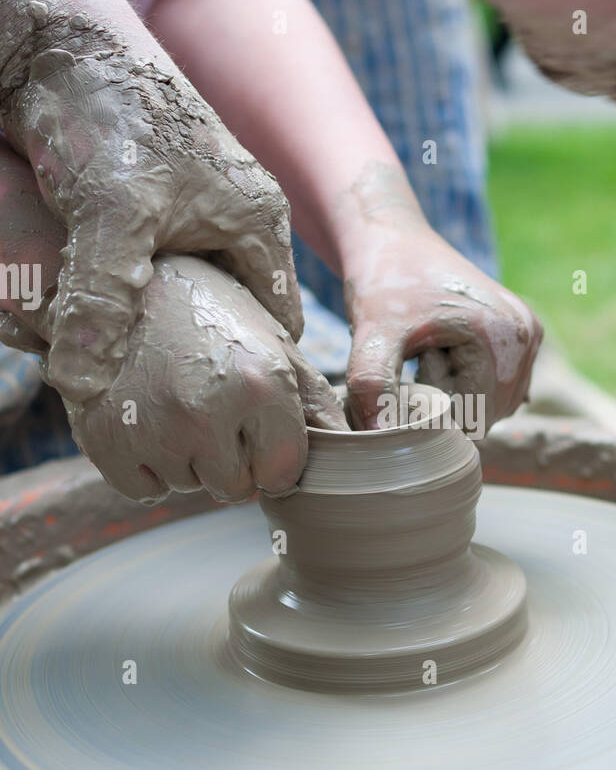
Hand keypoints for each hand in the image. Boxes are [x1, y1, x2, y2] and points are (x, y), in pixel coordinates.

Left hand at [2, 14, 304, 405]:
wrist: (52, 45)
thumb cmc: (106, 112)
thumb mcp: (110, 213)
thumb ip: (101, 300)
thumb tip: (83, 385)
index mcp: (258, 221)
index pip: (279, 322)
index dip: (258, 368)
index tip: (219, 409)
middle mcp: (231, 223)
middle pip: (229, 317)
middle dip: (198, 360)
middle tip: (163, 404)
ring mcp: (184, 221)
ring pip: (179, 303)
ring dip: (151, 337)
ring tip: (126, 381)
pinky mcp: (137, 217)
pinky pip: (138, 282)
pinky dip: (116, 310)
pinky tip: (90, 337)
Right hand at [64, 255, 346, 503]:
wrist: (123, 279)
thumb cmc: (212, 311)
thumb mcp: (272, 343)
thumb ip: (314, 401)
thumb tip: (354, 449)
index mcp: (259, 385)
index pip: (282, 475)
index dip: (273, 456)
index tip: (258, 428)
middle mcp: (206, 413)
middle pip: (235, 489)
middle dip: (230, 460)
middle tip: (212, 407)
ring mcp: (152, 431)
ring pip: (189, 487)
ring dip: (188, 459)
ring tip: (176, 400)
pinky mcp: (106, 443)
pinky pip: (145, 490)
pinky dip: (147, 466)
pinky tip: (147, 418)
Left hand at [343, 227, 541, 432]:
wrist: (393, 241)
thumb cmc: (383, 284)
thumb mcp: (371, 335)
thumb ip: (371, 386)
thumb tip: (377, 438)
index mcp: (505, 337)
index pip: (475, 417)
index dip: (435, 410)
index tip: (412, 366)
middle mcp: (527, 336)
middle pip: (488, 413)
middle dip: (448, 402)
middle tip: (420, 358)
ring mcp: (529, 335)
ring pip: (493, 404)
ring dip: (457, 393)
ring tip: (431, 353)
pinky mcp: (522, 335)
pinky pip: (496, 386)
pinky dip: (468, 382)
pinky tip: (445, 352)